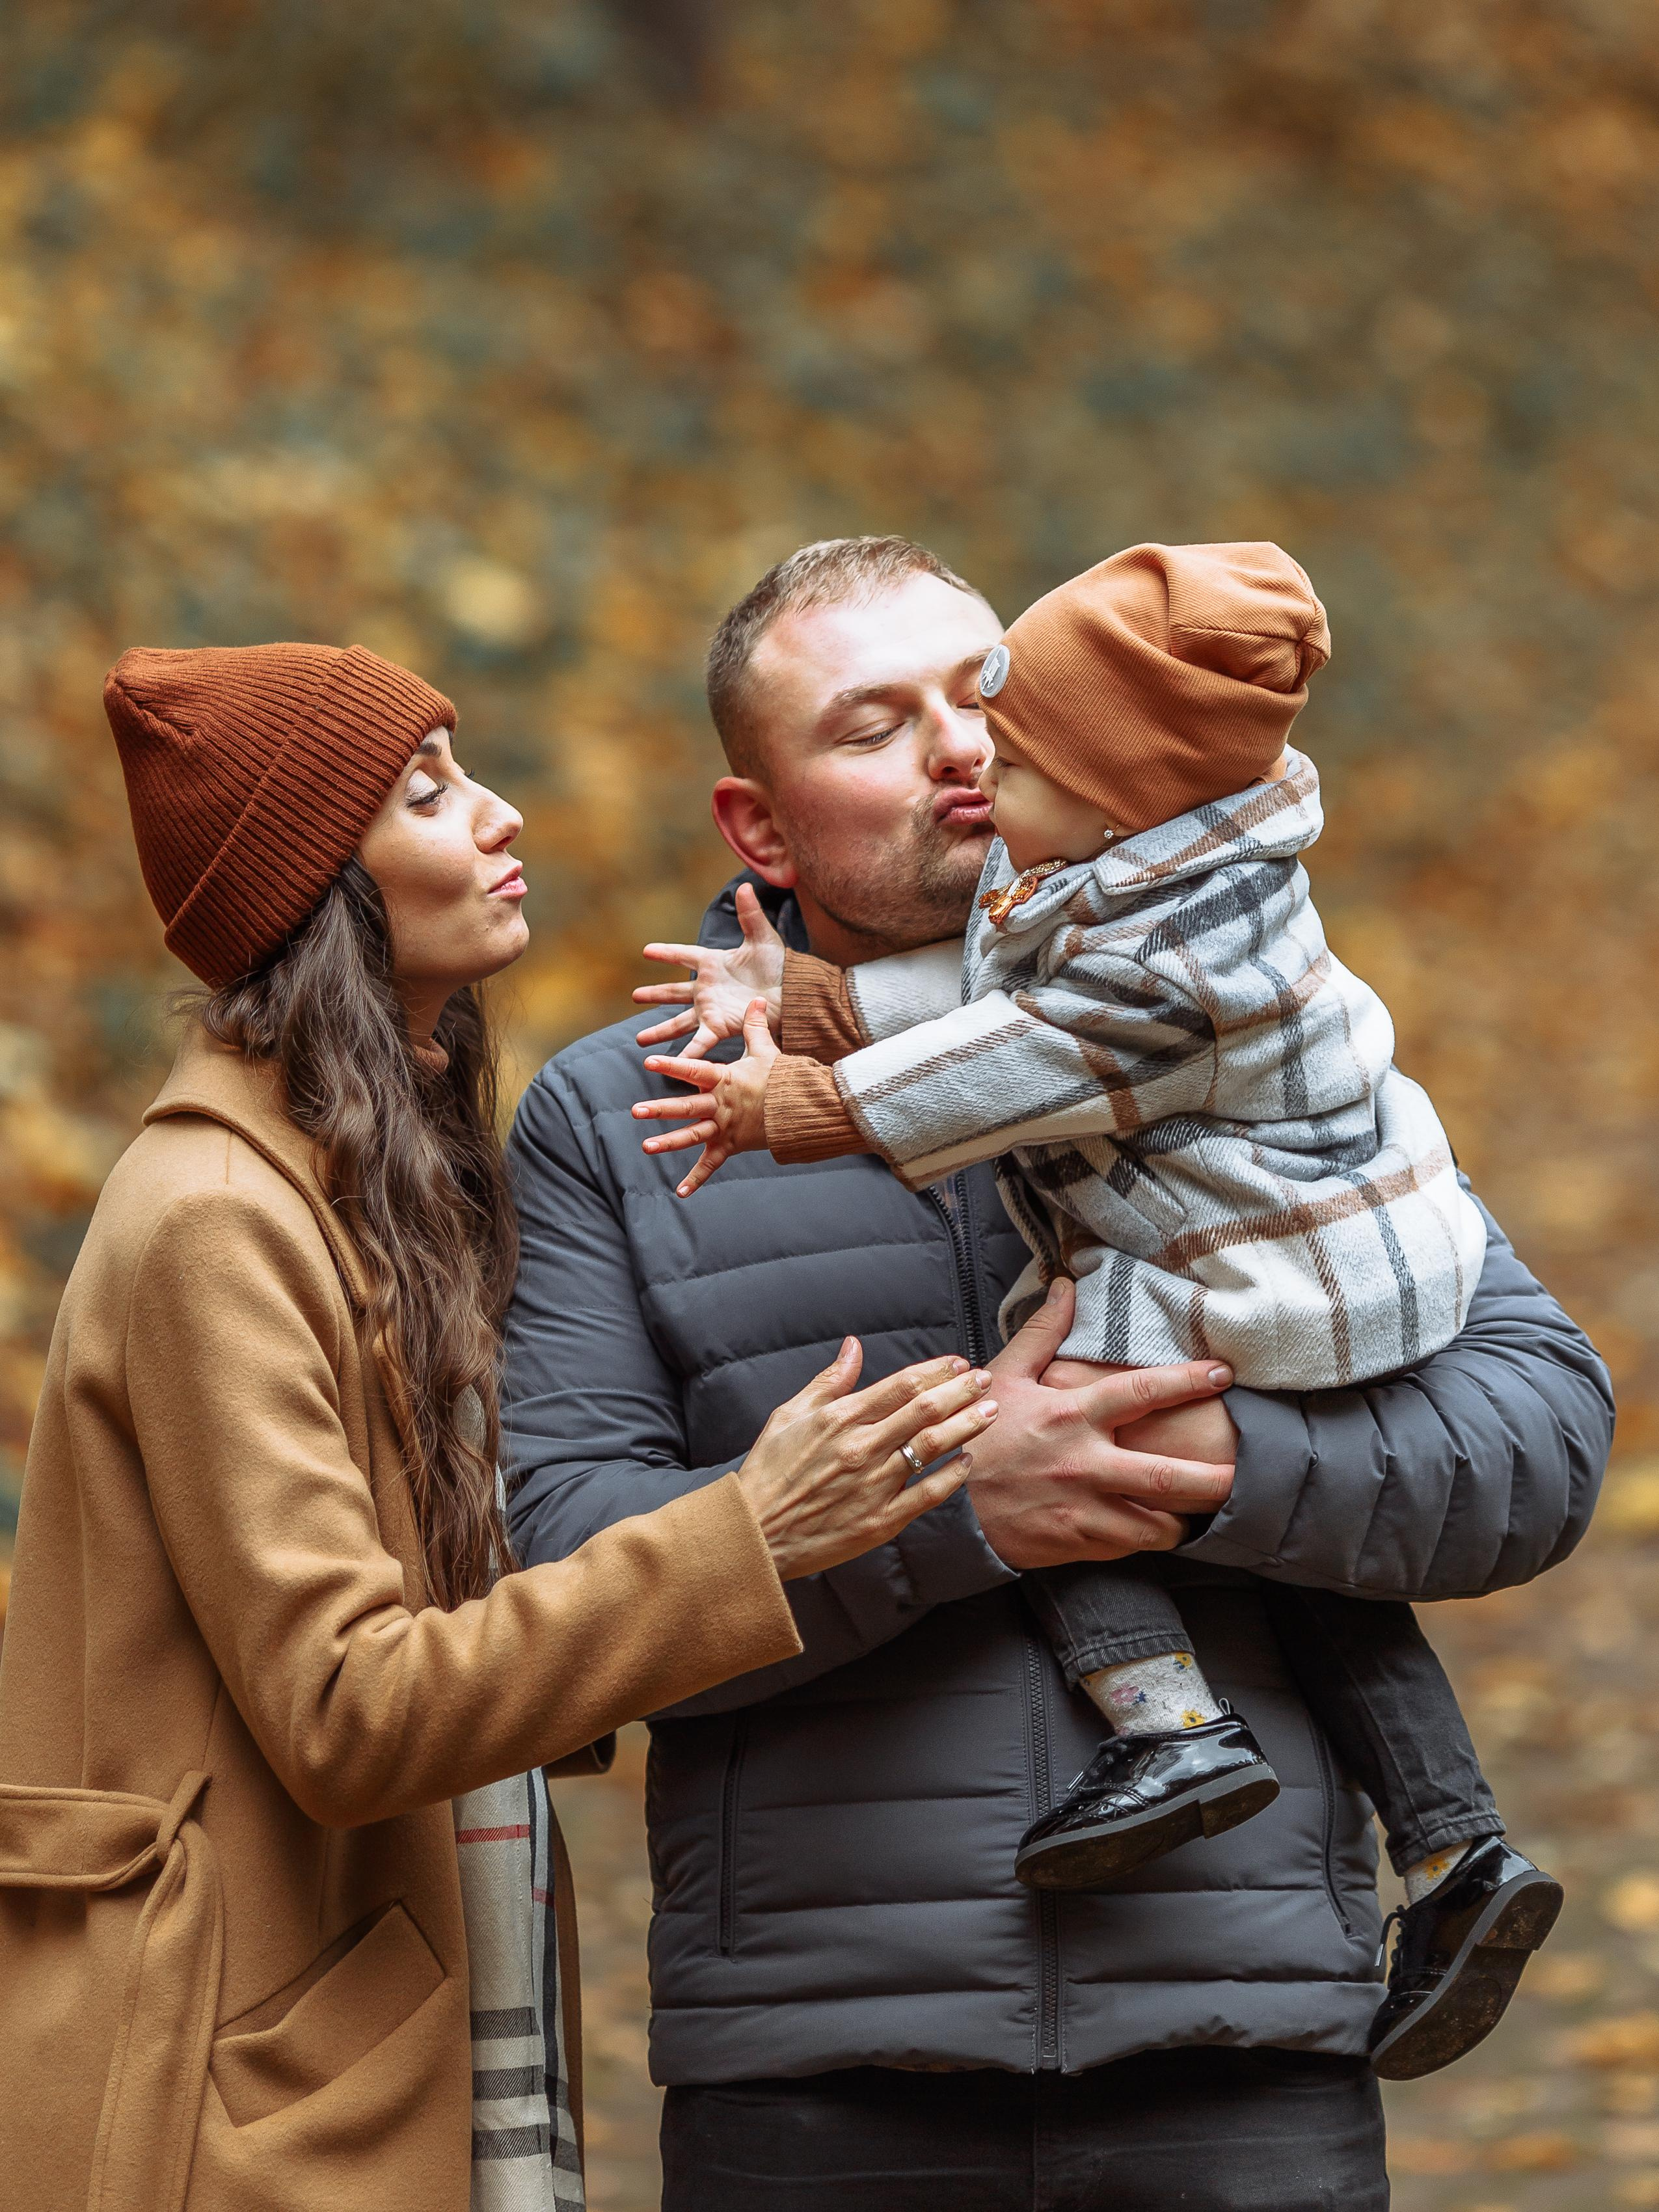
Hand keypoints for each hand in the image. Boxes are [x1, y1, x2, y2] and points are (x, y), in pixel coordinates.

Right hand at [633, 882, 787, 1060]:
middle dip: (656, 994)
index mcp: (715, 963)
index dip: (667, 953)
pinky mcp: (720, 1027)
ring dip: (660, 1031)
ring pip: (679, 1022)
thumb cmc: (781, 966)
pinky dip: (687, 1053)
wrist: (795, 994)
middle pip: (675, 991)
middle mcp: (709, 989)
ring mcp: (712, 1010)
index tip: (647, 951)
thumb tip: (744, 885)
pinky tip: (671, 1063)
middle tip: (635, 996)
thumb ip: (750, 915)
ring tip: (640, 1040)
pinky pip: (699, 1041)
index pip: (684, 954)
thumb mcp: (763, 938)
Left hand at [634, 998, 776, 1195]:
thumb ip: (755, 1026)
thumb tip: (758, 999)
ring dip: (669, 1142)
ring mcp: (725, 1127)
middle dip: (659, 1109)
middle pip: (687, 1107)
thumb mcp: (767, 1051)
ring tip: (646, 1147)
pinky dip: (696, 1179)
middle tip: (634, 1110)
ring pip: (693, 1135)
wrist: (804, 1109)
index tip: (649, 1062)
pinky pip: (711, 1164)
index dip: (671, 1066)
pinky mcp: (731, 1146)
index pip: (694, 1070)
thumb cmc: (783, 1078)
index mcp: (725, 1080)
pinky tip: (679, 1193)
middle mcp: (721, 1105)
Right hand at [738, 1341, 999, 1580]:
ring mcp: (874, 1485)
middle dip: (961, 1391)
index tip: (958, 1362)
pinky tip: (968, 1461)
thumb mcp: (789, 1416)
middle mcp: (862, 1447)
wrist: (754, 1533)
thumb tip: (853, 1346)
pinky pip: (927, 1495)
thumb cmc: (768, 1472)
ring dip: (965, 1426)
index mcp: (840, 1418)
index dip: (935, 1371)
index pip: (901, 1385)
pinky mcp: (881, 1520)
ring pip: (932, 1447)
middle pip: (924, 1410)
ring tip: (990, 1412)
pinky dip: (952, 1476)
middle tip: (985, 1380)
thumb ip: (827, 1381)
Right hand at [965, 1280, 1236, 1567]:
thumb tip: (1065, 1285)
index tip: (1223, 1374)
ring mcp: (1081, 1509)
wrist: (943, 1505)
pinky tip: (1152, 1531)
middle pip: (1167, 1477)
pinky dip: (1143, 1540)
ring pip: (1155, 1525)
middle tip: (1242, 1476)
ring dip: (1182, 1521)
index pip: (1141, 1392)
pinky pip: (1125, 1547)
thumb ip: (1042, 1333)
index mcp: (1072, 1416)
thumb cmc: (977, 1436)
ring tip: (1200, 1514)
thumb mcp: (1003, 1377)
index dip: (1187, 1381)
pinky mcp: (1074, 1543)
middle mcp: (1084, 1464)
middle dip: (1213, 1481)